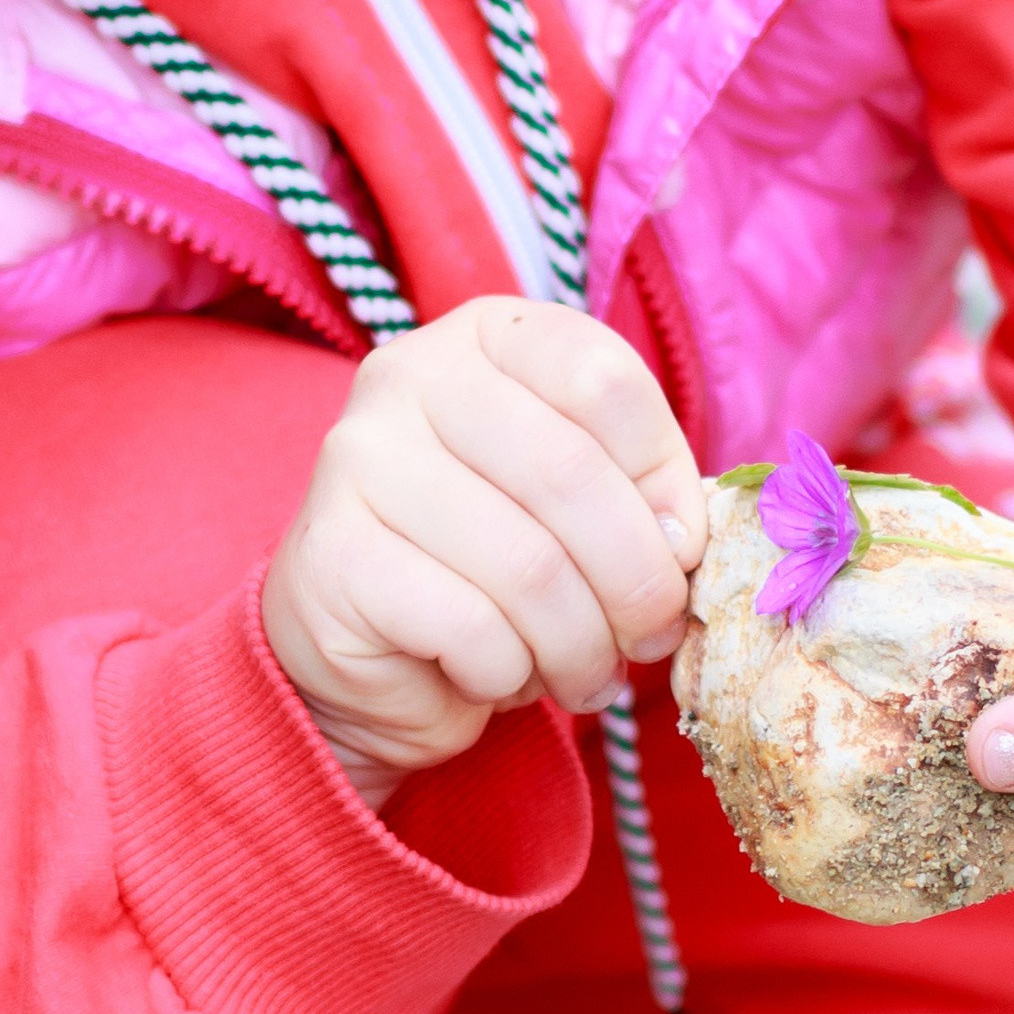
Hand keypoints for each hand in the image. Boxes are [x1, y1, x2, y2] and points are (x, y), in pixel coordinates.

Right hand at [263, 298, 704, 808]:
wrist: (370, 654)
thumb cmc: (494, 566)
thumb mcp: (580, 505)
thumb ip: (638, 497)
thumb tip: (679, 547)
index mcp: (488, 336)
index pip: (605, 378)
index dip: (664, 478)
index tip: (681, 550)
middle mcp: (410, 376)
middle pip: (569, 472)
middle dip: (635, 581)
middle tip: (650, 636)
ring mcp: (359, 461)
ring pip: (527, 567)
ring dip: (580, 644)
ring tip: (584, 674)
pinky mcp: (332, 557)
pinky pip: (470, 629)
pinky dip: (510, 674)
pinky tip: (498, 676)